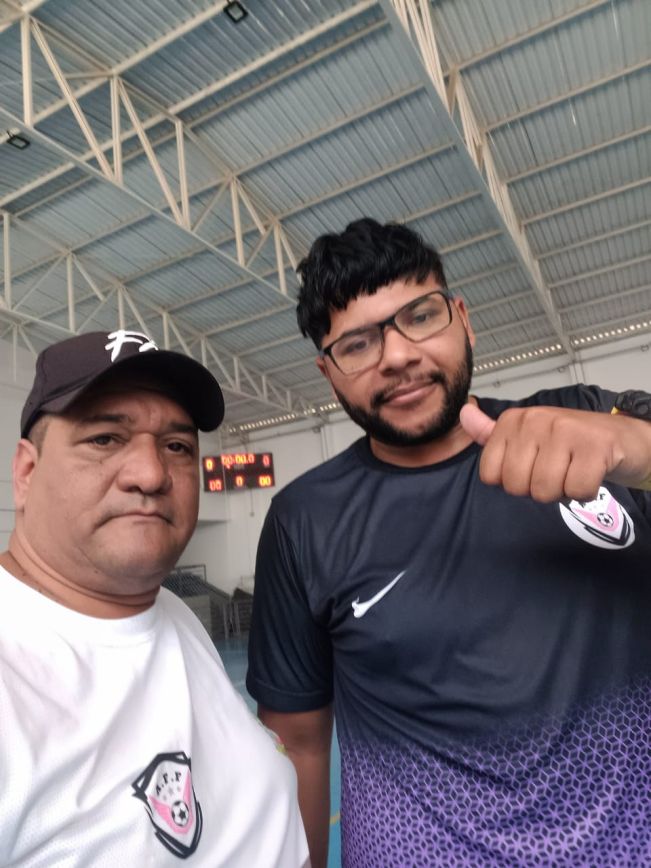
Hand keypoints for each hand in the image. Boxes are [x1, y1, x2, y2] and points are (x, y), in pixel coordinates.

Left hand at [459, 401, 650, 501]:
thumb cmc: (567, 441)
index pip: (490, 475)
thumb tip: (463, 414)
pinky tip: (590, 473)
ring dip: (562, 491)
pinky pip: (577, 491)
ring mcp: (565, 431)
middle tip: (556, 470)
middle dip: (537, 489)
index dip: (512, 482)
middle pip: (517, 487)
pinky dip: (585, 492)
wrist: (619, 437)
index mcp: (513, 420)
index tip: (531, 466)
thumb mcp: (524, 435)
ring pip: (545, 491)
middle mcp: (536, 420)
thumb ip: (490, 433)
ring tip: (572, 470)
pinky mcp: (595, 446)